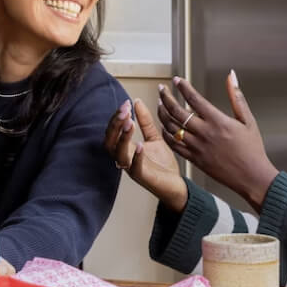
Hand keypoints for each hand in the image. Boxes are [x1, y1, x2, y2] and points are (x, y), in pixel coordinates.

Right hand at [104, 98, 188, 212]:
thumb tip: (136, 102)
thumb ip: (145, 121)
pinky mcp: (143, 178)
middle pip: (110, 141)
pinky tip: (140, 145)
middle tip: (124, 110)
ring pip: (119, 154)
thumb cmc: (162, 164)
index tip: (126, 103)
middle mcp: (125, 158)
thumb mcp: (154, 137)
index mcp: (126, 148)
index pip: (112, 131)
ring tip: (130, 123)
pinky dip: (136, 157)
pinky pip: (135, 168)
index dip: (116, 118)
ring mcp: (132, 168)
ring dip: (123, 138)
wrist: (176, 185)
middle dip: (115, 125)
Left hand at [158, 71, 277, 211]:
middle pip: (177, 112)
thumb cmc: (252, 148)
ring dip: (163, 114)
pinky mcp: (194, 159)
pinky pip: (174, 145)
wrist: (251, 176)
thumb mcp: (247, 120)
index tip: (176, 80)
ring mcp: (197, 147)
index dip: (183, 87)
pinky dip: (167, 134)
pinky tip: (165, 126)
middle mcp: (205, 133)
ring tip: (160, 105)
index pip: (194, 99)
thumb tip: (231, 76)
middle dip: (166, 97)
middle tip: (162, 89)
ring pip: (172, 128)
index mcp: (218, 121)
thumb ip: (236, 96)